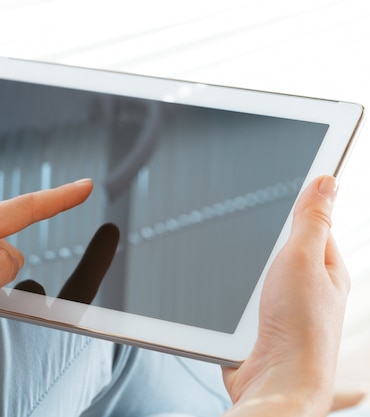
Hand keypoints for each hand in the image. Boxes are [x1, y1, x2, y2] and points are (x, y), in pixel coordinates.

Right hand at [222, 176, 349, 415]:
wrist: (275, 380)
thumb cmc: (299, 328)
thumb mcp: (303, 258)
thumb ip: (311, 220)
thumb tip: (326, 181)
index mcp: (329, 270)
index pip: (315, 225)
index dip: (298, 208)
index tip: (281, 190)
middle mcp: (310, 289)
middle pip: (283, 249)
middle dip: (264, 244)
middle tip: (258, 246)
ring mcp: (285, 309)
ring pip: (259, 275)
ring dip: (247, 274)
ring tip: (248, 281)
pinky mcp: (261, 326)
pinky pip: (244, 300)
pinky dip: (235, 298)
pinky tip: (233, 301)